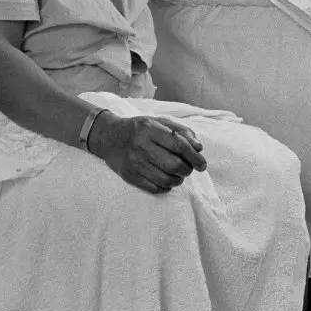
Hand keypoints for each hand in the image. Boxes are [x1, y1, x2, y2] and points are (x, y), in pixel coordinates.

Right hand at [88, 112, 205, 193]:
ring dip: (178, 180)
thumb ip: (180, 131)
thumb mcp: (158, 122)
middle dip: (187, 170)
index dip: (194, 156)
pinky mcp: (129, 176)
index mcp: (150, 129)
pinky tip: (166, 180)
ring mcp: (134, 163)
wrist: (108, 137)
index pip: (179, 145)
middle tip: (188, 169)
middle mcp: (141, 146)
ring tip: (178, 175)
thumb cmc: (138, 129)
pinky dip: (165, 187)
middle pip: (174, 165)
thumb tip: (199, 148)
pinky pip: (155, 188)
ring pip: (166, 180)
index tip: (202, 164)